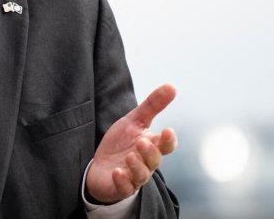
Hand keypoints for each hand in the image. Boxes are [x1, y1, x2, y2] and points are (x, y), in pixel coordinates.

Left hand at [85, 84, 177, 203]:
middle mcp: (146, 163)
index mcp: (151, 146)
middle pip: (155, 160)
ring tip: (129, 155)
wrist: (101, 166)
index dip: (168, 140)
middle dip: (150, 152)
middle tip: (141, 142)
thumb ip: (153, 105)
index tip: (167, 130)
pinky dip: (122, 181)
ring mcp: (134, 176)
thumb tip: (172, 86)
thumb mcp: (134, 121)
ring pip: (142, 175)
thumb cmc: (121, 143)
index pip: (166, 145)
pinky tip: (117, 172)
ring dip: (137, 166)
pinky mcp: (120, 187)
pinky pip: (125, 187)